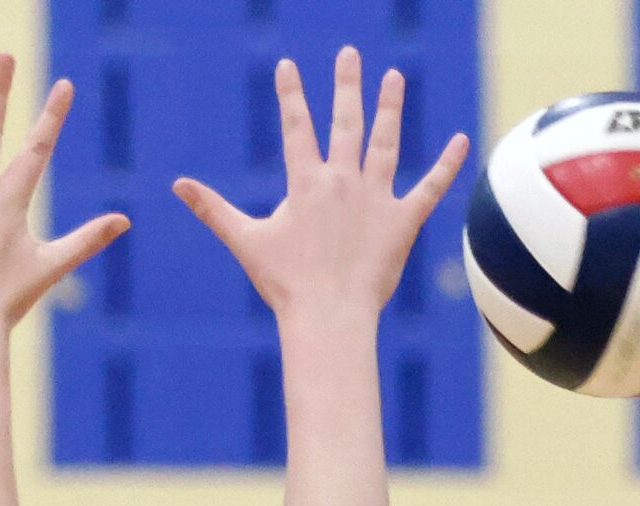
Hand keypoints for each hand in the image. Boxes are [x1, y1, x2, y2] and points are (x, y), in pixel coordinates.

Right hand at [173, 47, 467, 323]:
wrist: (329, 318)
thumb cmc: (286, 285)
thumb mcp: (246, 242)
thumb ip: (214, 210)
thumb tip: (177, 186)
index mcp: (306, 183)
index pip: (297, 128)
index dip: (291, 95)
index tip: (288, 67)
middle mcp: (343, 182)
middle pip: (345, 123)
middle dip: (346, 85)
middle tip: (350, 54)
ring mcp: (375, 199)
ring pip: (385, 143)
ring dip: (390, 107)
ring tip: (393, 77)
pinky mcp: (403, 223)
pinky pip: (430, 188)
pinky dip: (448, 165)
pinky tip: (463, 140)